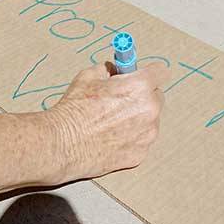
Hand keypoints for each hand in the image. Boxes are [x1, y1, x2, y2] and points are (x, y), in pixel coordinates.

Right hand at [48, 63, 169, 181]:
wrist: (62, 144)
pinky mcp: (140, 154)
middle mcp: (149, 110)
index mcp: (139, 87)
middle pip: (157, 97)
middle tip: (123, 100)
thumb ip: (109, 70)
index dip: (149, 73)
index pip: (161, 72)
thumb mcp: (89, 76)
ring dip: (139, 118)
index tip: (142, 75)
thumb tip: (116, 70)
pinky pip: (142, 140)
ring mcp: (147, 134)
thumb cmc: (74, 110)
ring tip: (113, 122)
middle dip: (143, 96)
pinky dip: (132, 138)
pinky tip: (112, 137)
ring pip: (151, 120)